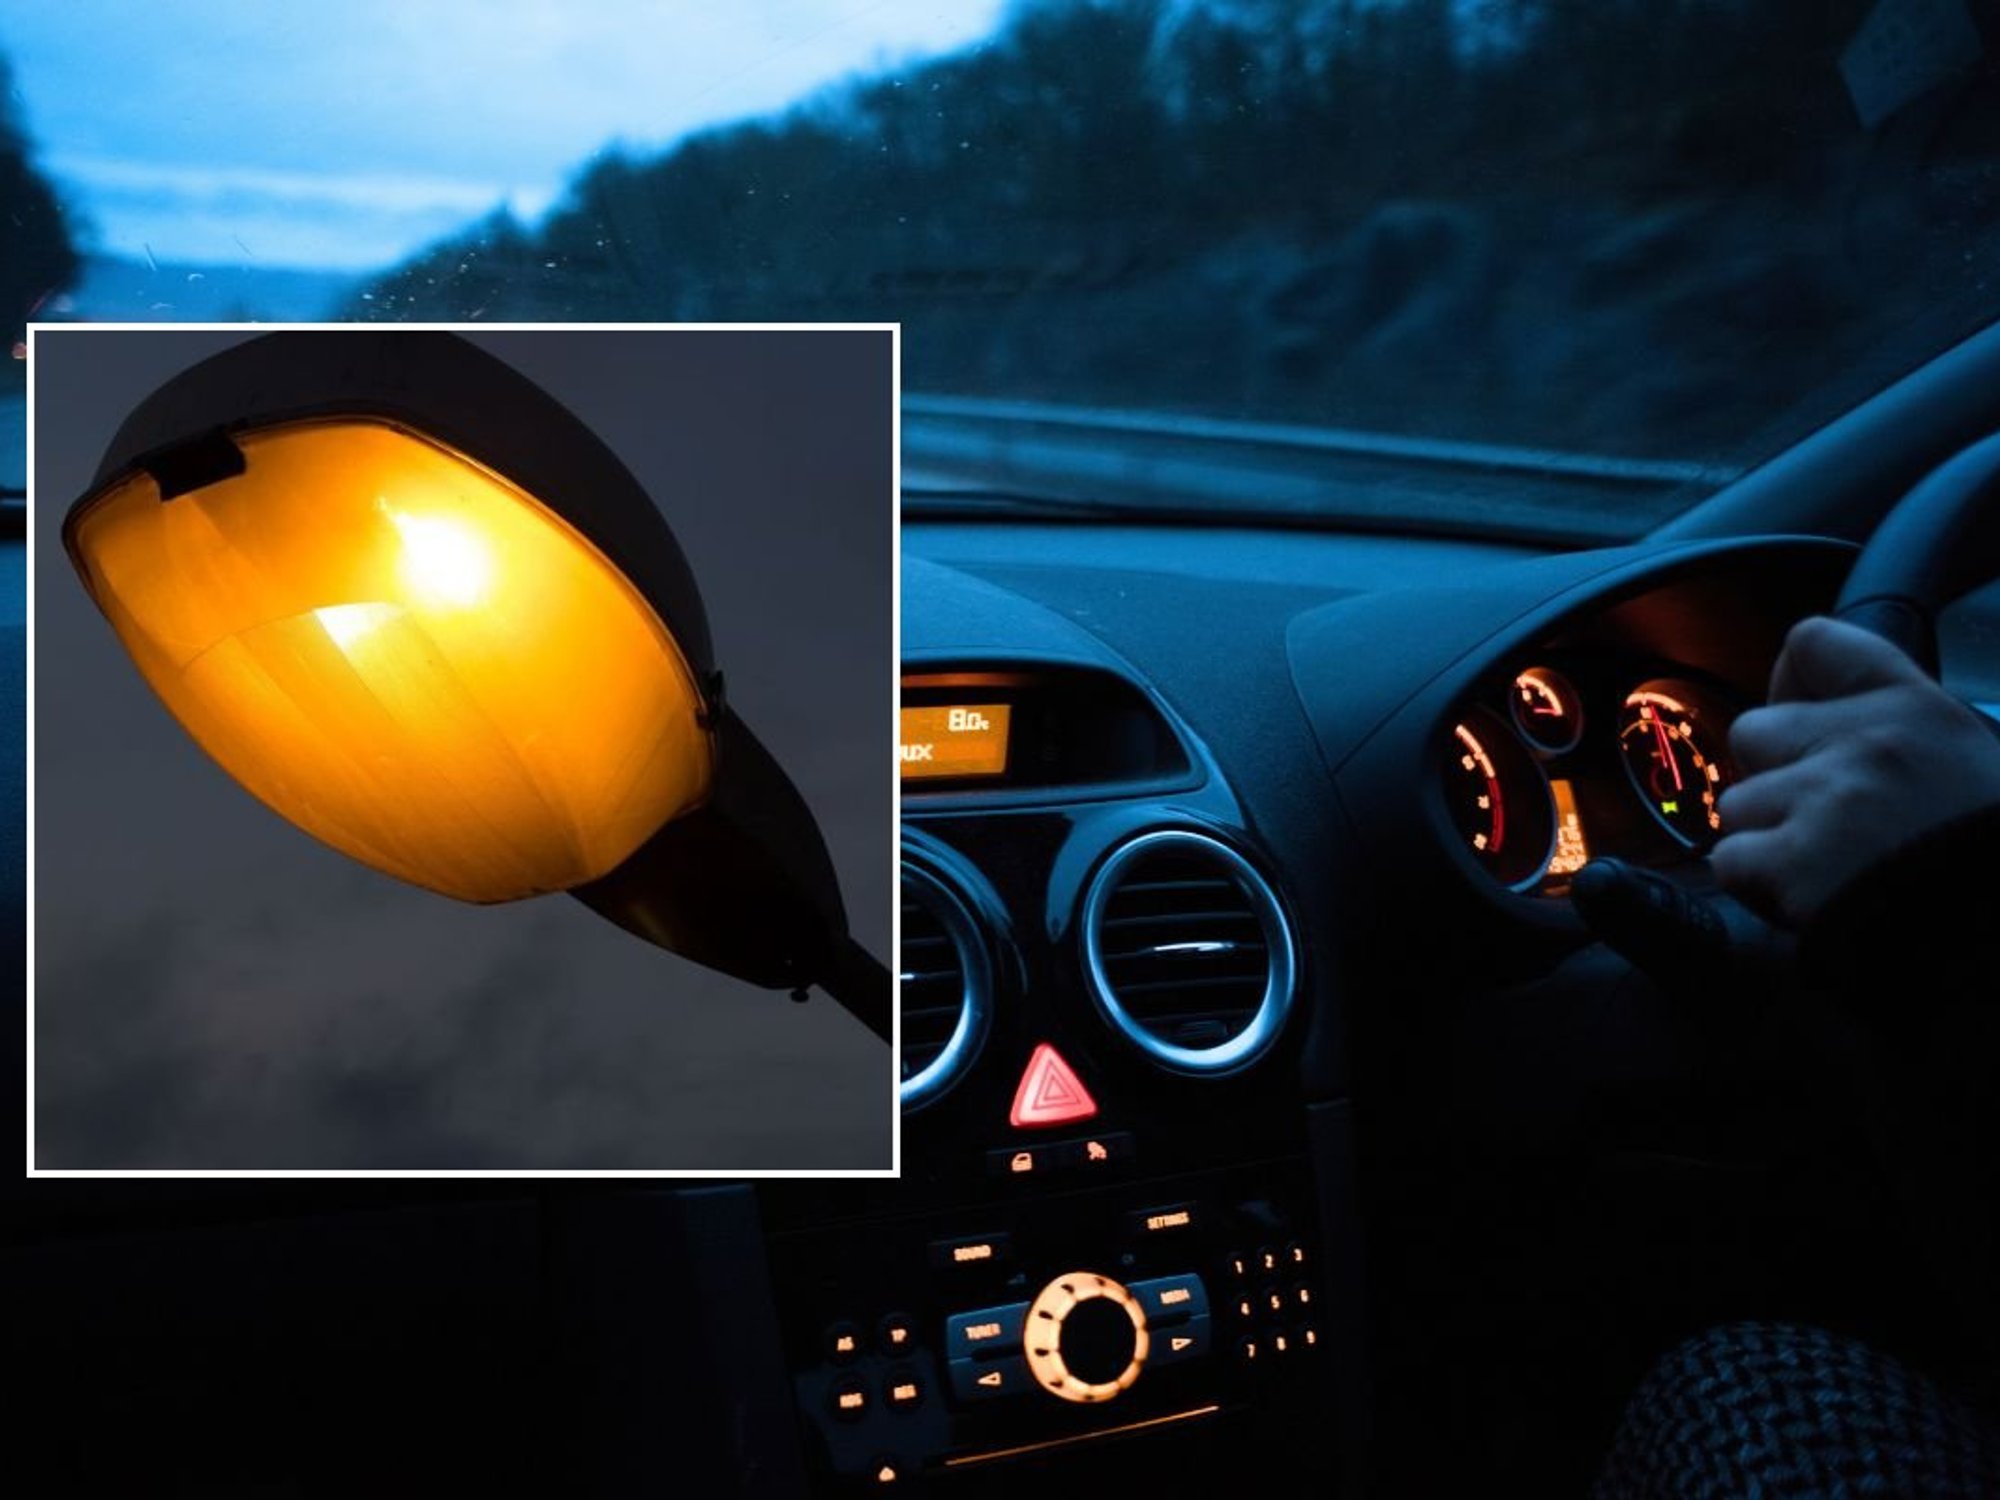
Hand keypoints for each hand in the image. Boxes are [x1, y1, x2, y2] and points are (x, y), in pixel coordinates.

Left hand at [1711, 616, 1999, 927]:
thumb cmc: (1988, 862)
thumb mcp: (1971, 765)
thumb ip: (1904, 741)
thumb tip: (1834, 739)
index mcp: (1917, 709)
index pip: (1813, 643)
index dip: (1788, 683)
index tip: (1797, 723)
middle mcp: (1868, 742)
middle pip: (1751, 732)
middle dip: (1771, 780)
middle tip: (1817, 823)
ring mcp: (1829, 798)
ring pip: (1735, 804)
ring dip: (1764, 842)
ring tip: (1825, 871)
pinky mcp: (1797, 861)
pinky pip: (1730, 862)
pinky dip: (1757, 888)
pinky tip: (1810, 902)